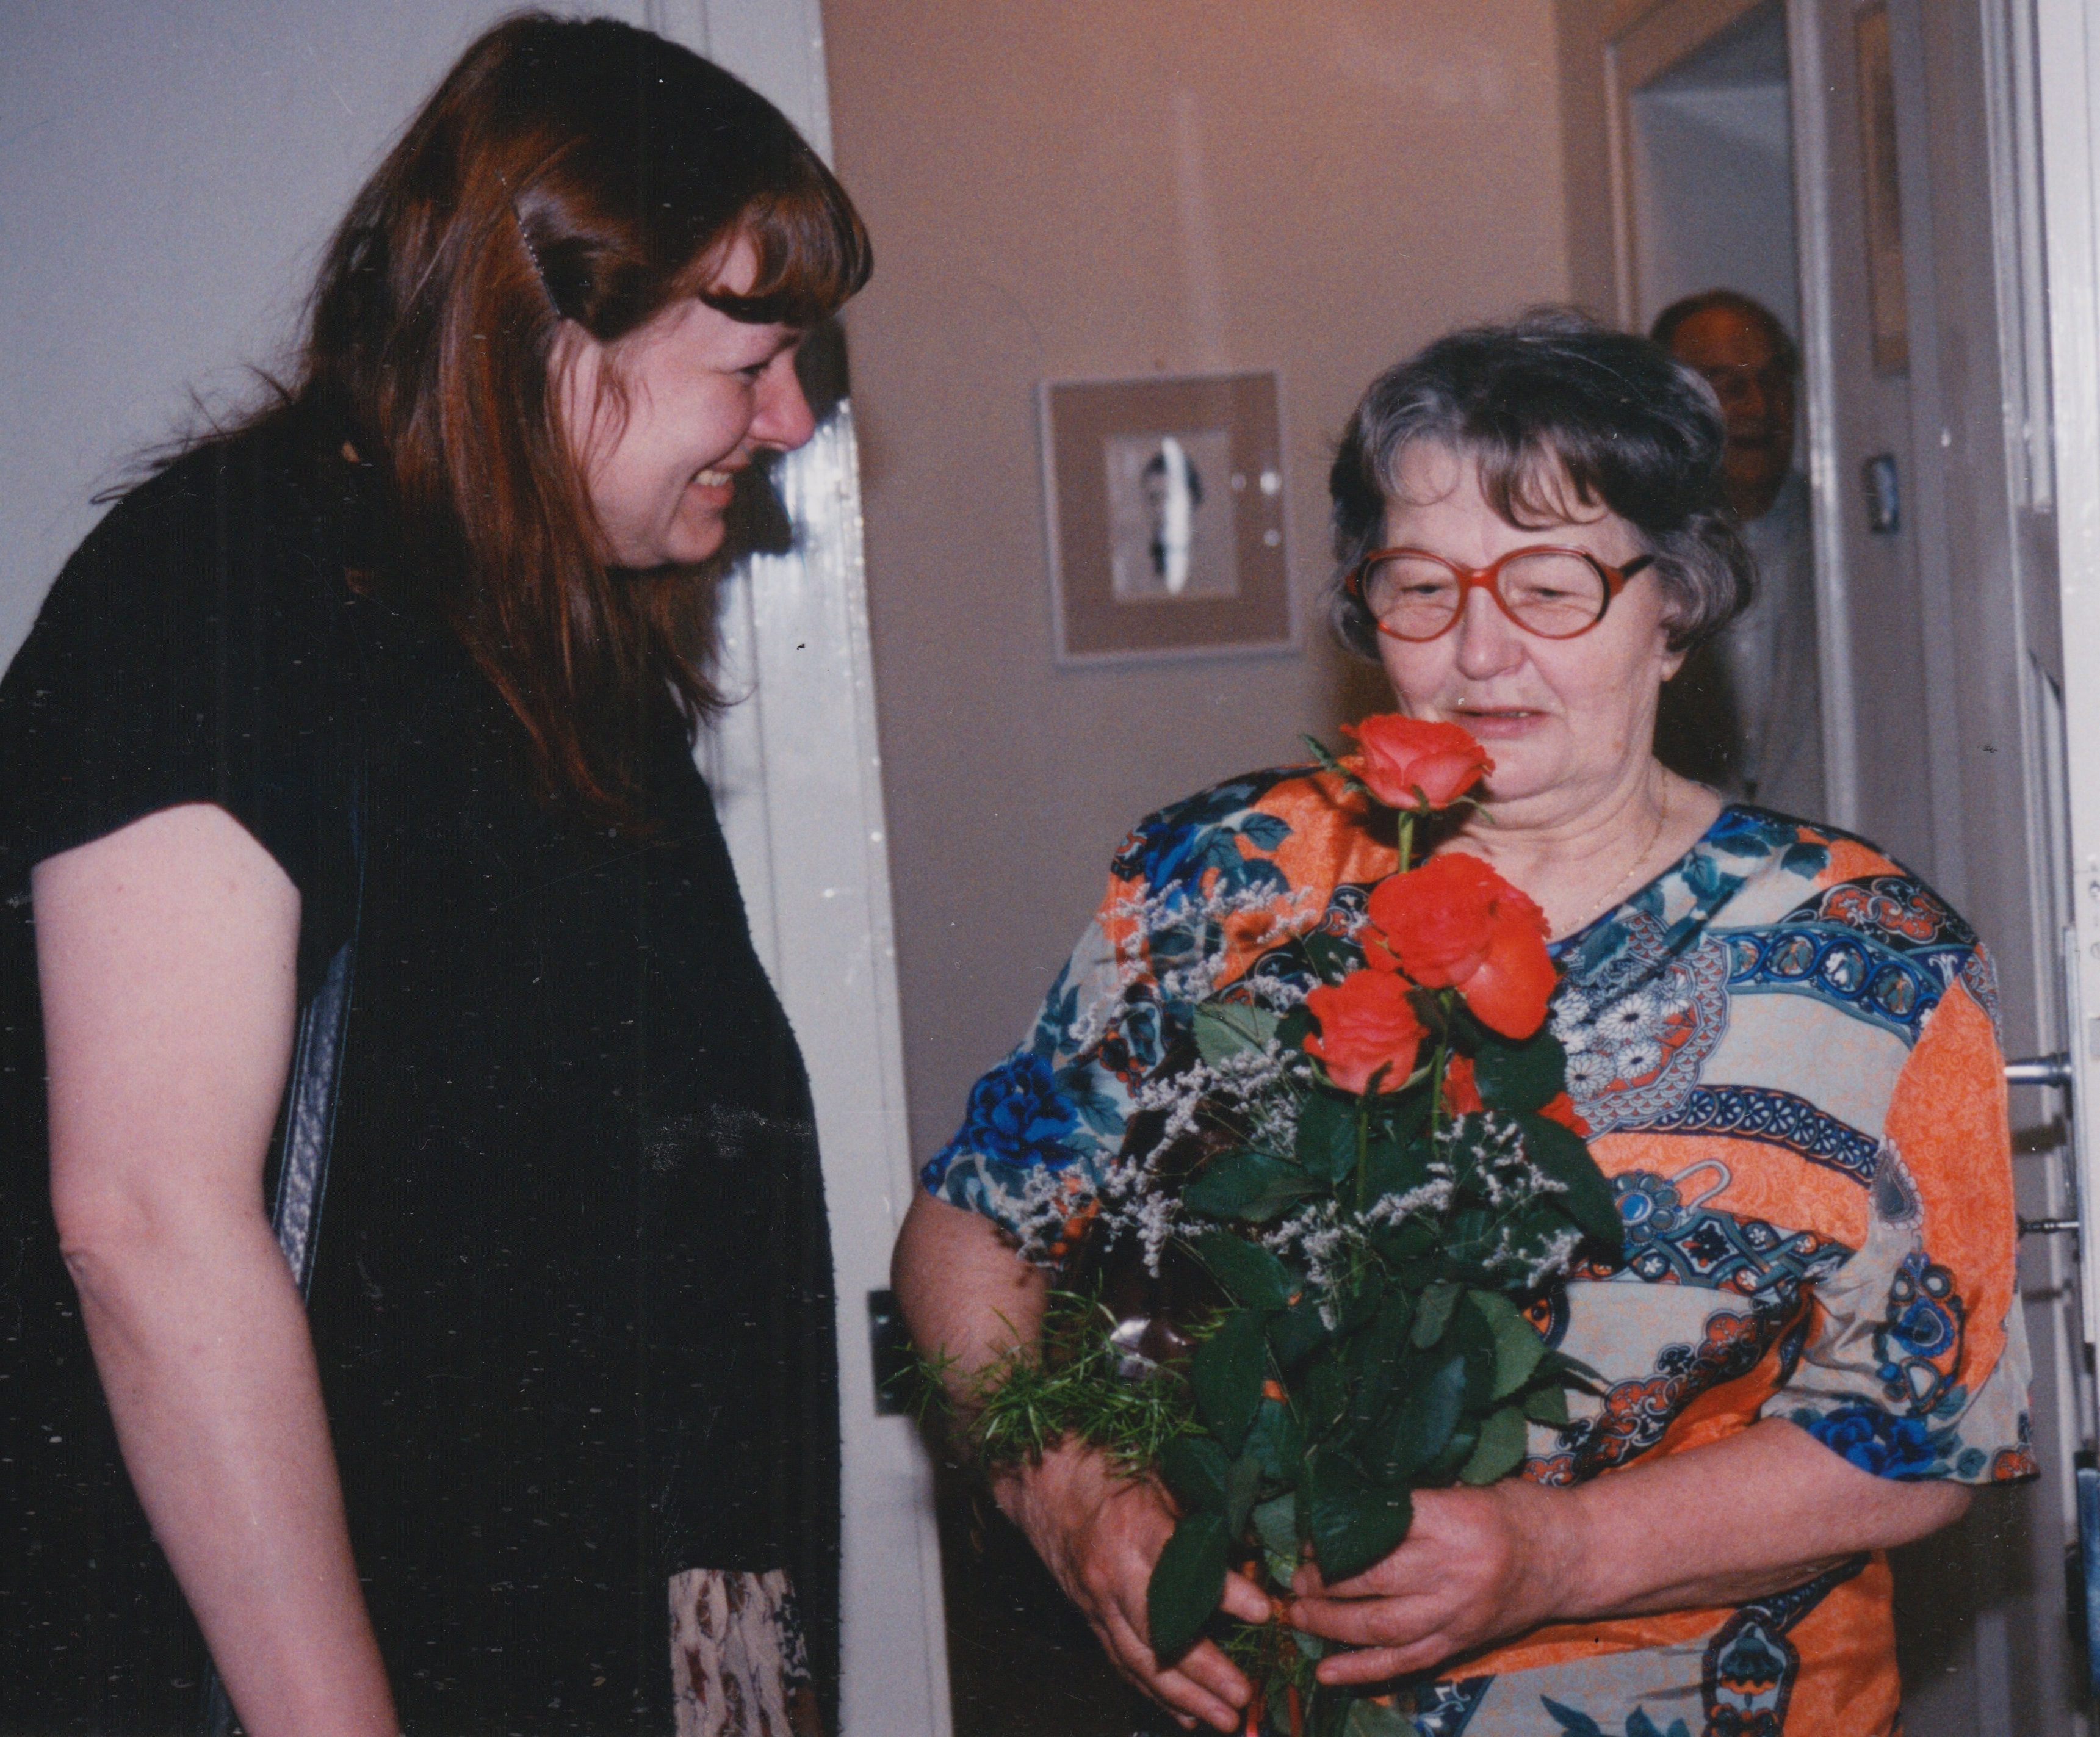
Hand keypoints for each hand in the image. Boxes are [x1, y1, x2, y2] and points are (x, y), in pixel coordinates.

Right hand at [995, 1438, 1269, 1730]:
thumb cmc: (1106, 1466)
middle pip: (1160, 1638)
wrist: (1040, 1475)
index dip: (1225, 1594)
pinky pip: (1121, 1662)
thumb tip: (1252, 1547)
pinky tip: (1183, 1713)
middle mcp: (1112, 1576)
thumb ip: (1198, 1518)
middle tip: (1243, 1694)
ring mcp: (1096, 1603)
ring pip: (1140, 1662)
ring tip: (1223, 1720)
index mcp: (1133, 1531)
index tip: (1263, 1611)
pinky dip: (1153, 1692)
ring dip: (1184, 1697)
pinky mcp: (1088, 1616)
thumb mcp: (1158, 1476)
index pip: (1183, 1574)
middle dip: (1205, 1672)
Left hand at [1286, 1480, 1575, 1685]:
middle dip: (1325, 1579)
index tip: (1310, 1528)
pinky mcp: (1459, 1643)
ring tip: (1297, 1613)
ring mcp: (1456, 1613)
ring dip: (1330, 1623)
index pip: (1382, 1523)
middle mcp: (1453, 1570)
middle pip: (1373, 1577)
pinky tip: (1325, 1672)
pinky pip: (1404, 1663)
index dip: (1339, 1528)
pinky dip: (1361, 1671)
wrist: (1573, 1559)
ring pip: (1381, 1626)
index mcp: (1455, 1519)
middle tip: (1296, 1575)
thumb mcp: (1469, 1487)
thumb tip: (1349, 1501)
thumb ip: (1416, 1500)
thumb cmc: (1517, 1512)